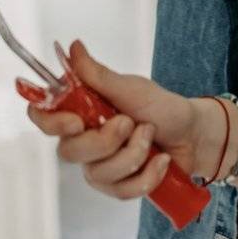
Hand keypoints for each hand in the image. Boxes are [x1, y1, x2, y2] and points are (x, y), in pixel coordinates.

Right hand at [23, 41, 226, 197]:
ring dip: (134, 154)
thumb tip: (73, 47)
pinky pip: (121, 191)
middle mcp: (83, 141)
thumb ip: (98, 75)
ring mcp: (99, 167)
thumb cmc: (161, 108)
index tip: (76, 121)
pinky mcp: (117, 187)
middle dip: (106, 141)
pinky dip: (148, 175)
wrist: (193, 135)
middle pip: (70, 151)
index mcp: (81, 111)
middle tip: (130, 122)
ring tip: (151, 136)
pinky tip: (161, 160)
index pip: (44, 118)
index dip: (50, 123)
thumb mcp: (131, 88)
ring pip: (99, 174)